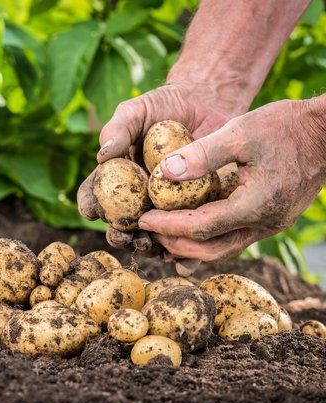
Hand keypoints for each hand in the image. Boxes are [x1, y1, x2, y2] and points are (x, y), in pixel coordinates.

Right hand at [77, 82, 236, 270]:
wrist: (207, 104)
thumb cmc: (164, 106)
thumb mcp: (137, 110)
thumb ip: (118, 129)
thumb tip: (102, 155)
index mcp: (116, 179)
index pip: (94, 196)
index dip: (90, 205)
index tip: (91, 210)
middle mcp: (137, 198)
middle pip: (120, 225)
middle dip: (119, 235)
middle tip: (124, 234)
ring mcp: (165, 208)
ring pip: (151, 238)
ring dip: (148, 247)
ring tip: (152, 246)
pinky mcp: (194, 212)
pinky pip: (187, 238)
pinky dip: (185, 255)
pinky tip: (183, 261)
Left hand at [138, 98, 325, 260]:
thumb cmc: (286, 126)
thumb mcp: (241, 131)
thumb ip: (203, 153)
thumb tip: (164, 173)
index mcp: (255, 205)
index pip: (200, 227)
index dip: (168, 226)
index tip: (142, 220)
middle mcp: (264, 223)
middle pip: (210, 249)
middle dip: (175, 243)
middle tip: (148, 232)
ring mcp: (271, 225)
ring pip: (223, 249)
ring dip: (191, 246)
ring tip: (163, 236)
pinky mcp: (272, 219)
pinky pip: (234, 238)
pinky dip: (209, 238)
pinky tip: (191, 230)